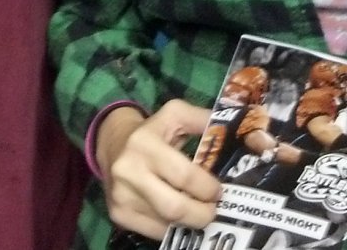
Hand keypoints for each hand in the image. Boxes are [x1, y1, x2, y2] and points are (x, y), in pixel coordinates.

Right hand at [97, 101, 221, 241]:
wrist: (111, 144)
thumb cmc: (152, 130)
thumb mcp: (175, 115)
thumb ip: (203, 120)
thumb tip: (235, 131)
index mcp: (145, 144)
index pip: (184, 176)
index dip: (207, 188)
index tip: (218, 191)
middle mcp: (129, 171)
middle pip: (175, 208)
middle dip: (202, 213)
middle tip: (213, 209)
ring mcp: (122, 197)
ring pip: (166, 224)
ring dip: (189, 222)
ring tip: (199, 212)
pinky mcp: (118, 215)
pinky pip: (154, 232)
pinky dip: (172, 228)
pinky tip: (180, 218)